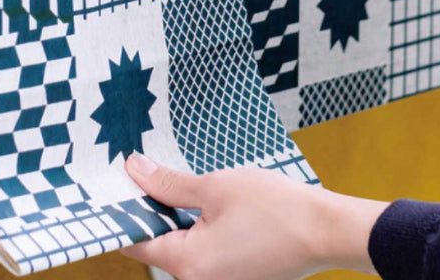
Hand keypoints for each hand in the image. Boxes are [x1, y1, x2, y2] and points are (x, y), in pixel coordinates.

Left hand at [120, 152, 387, 278]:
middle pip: (157, 244)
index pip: (136, 241)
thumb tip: (133, 170)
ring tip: (169, 179)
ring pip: (180, 246)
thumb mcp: (215, 187)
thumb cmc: (274, 207)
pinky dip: (195, 226)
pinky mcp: (233, 276)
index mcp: (188, 265)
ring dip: (173, 215)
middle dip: (149, 207)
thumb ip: (169, 184)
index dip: (122, 210)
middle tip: (142, 170)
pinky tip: (198, 199)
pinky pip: (201, 252)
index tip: (113, 183)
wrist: (326, 230)